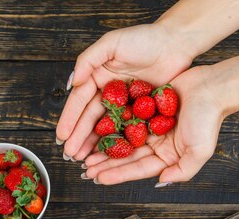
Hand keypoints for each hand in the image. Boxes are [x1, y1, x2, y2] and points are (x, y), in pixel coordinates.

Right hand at [56, 23, 193, 160]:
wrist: (175, 44)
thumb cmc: (144, 38)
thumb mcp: (112, 43)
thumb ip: (88, 60)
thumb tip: (72, 83)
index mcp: (98, 76)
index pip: (80, 101)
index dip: (70, 119)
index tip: (62, 136)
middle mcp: (108, 92)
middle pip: (90, 118)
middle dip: (79, 137)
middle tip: (71, 154)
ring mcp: (125, 103)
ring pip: (106, 127)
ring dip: (94, 144)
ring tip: (84, 159)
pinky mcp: (141, 112)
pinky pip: (127, 129)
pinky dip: (118, 143)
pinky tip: (110, 155)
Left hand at [82, 66, 223, 185]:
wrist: (214, 87)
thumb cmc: (208, 119)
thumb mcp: (199, 151)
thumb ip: (182, 171)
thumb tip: (160, 182)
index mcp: (168, 157)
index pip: (138, 169)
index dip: (117, 174)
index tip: (98, 178)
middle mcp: (158, 144)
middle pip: (126, 157)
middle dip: (105, 164)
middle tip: (85, 170)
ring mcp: (151, 126)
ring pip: (122, 139)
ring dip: (104, 147)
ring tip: (85, 154)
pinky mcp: (147, 108)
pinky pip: (125, 118)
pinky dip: (111, 124)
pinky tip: (95, 129)